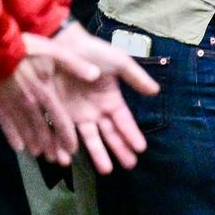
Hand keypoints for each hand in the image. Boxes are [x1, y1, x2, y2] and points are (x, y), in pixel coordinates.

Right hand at [0, 50, 74, 163]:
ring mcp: (12, 106)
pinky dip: (12, 137)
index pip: (61, 121)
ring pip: (25, 131)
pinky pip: (5, 125)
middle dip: (51, 148)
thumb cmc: (26, 48)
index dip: (67, 137)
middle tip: (58, 161)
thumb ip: (76, 65)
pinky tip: (17, 147)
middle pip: (43, 132)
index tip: (72, 150)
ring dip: (34, 145)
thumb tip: (96, 75)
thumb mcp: (56, 51)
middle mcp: (30, 105)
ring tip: (40, 156)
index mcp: (46, 94)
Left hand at [29, 23, 160, 172]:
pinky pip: (63, 134)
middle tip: (129, 166)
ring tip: (106, 170)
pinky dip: (65, 147)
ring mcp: (77, 114)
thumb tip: (156, 92)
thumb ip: (136, 77)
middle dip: (120, 150)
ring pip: (89, 140)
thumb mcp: (119, 61)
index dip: (132, 134)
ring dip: (98, 155)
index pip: (125, 121)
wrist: (60, 44)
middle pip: (110, 135)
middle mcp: (96, 111)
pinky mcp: (58, 114)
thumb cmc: (92, 52)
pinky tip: (69, 161)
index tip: (141, 148)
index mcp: (111, 100)